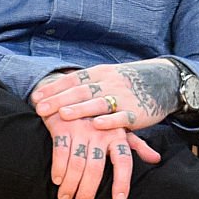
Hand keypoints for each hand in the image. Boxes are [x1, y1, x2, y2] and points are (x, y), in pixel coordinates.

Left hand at [31, 60, 180, 131]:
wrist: (162, 81)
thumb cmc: (127, 82)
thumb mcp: (106, 77)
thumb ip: (84, 84)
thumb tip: (54, 89)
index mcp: (99, 73)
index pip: (72, 79)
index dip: (54, 88)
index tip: (35, 97)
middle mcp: (109, 83)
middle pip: (81, 91)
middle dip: (60, 100)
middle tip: (41, 109)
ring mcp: (123, 97)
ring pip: (98, 102)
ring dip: (81, 109)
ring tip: (64, 116)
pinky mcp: (136, 111)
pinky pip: (121, 117)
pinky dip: (109, 120)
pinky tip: (96, 125)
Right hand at [41, 111, 160, 198]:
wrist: (73, 92)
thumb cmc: (100, 116)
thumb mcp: (120, 127)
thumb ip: (137, 145)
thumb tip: (156, 159)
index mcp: (118, 134)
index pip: (123, 161)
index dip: (122, 181)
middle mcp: (101, 132)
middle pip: (95, 168)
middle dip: (88, 190)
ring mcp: (81, 129)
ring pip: (76, 164)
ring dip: (70, 185)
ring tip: (66, 198)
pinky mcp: (62, 126)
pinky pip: (60, 153)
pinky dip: (59, 169)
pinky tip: (57, 180)